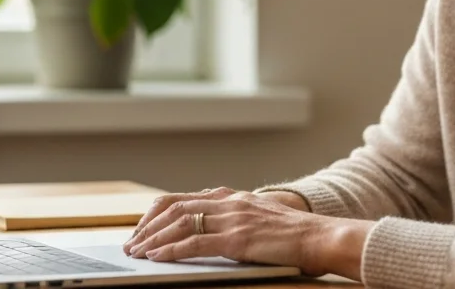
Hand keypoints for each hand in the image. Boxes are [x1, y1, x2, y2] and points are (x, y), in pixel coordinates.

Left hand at [121, 187, 371, 279]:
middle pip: (175, 207)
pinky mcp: (238, 238)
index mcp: (235, 197)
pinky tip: (157, 258)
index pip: (184, 198)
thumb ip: (237, 219)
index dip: (158, 213)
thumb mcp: (262, 220)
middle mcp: (230, 202)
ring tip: (137, 252)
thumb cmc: (297, 235)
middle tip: (132, 244)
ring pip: (180, 222)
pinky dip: (171, 249)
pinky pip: (195, 242)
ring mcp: (233, 218)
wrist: (322, 237)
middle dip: (148, 226)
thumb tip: (212, 232)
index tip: (143, 229)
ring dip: (153, 238)